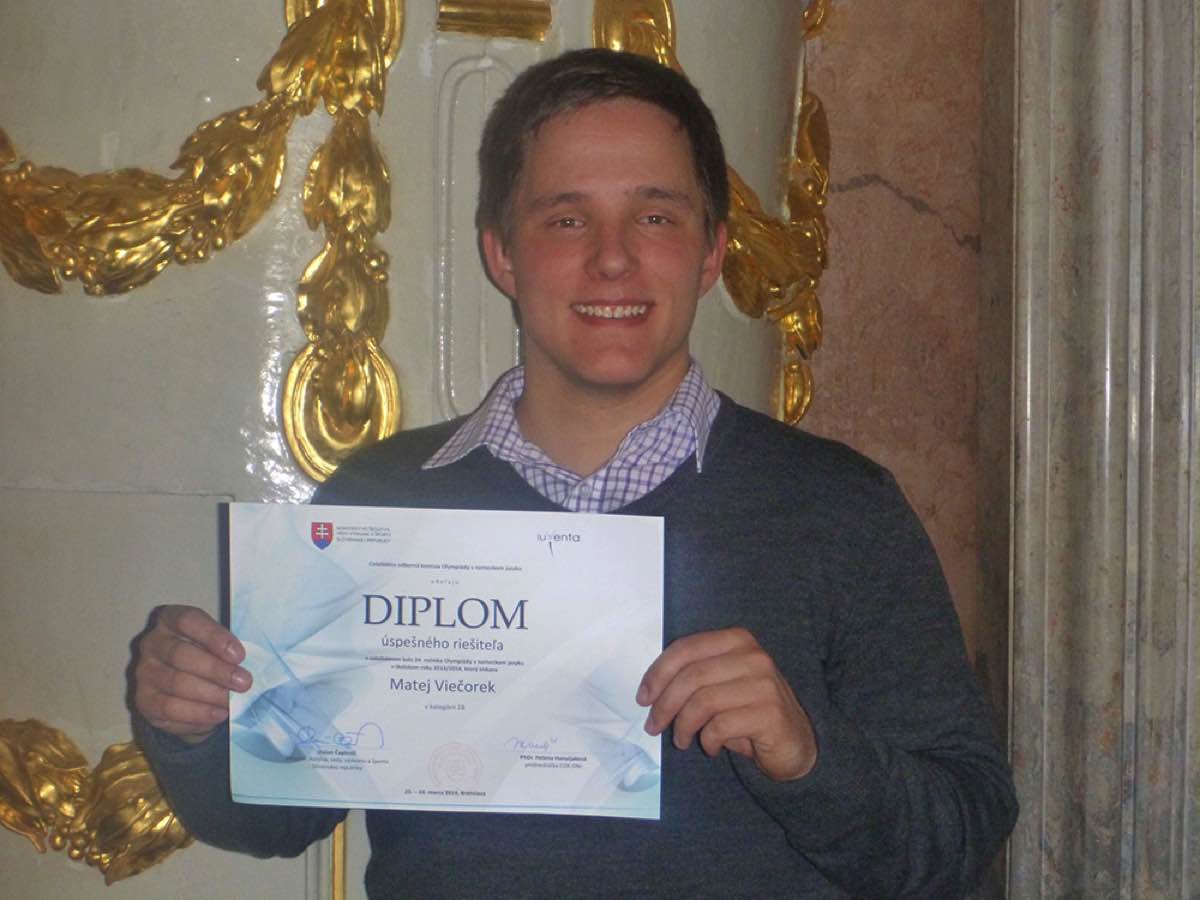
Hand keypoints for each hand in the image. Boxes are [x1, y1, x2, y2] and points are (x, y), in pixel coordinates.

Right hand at [131, 605, 250, 743]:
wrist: (186, 691)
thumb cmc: (207, 658)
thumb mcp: (217, 645)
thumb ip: (227, 649)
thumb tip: (247, 664)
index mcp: (169, 620)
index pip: (188, 620)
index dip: (214, 637)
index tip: (239, 655)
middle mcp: (152, 644)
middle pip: (181, 654)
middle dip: (216, 670)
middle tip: (243, 682)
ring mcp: (145, 673)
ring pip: (176, 683)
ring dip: (210, 694)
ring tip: (233, 701)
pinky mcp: (144, 701)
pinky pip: (170, 708)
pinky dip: (199, 713)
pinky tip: (218, 713)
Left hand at [637, 627, 816, 780]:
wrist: (795, 741)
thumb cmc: (748, 711)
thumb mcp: (720, 685)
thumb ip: (693, 677)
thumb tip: (650, 692)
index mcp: (737, 640)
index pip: (686, 648)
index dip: (658, 673)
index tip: (643, 697)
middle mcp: (754, 656)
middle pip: (691, 676)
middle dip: (664, 704)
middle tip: (653, 726)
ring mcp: (765, 684)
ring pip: (703, 701)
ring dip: (683, 726)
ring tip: (681, 740)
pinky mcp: (770, 714)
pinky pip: (721, 726)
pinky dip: (707, 740)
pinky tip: (710, 746)